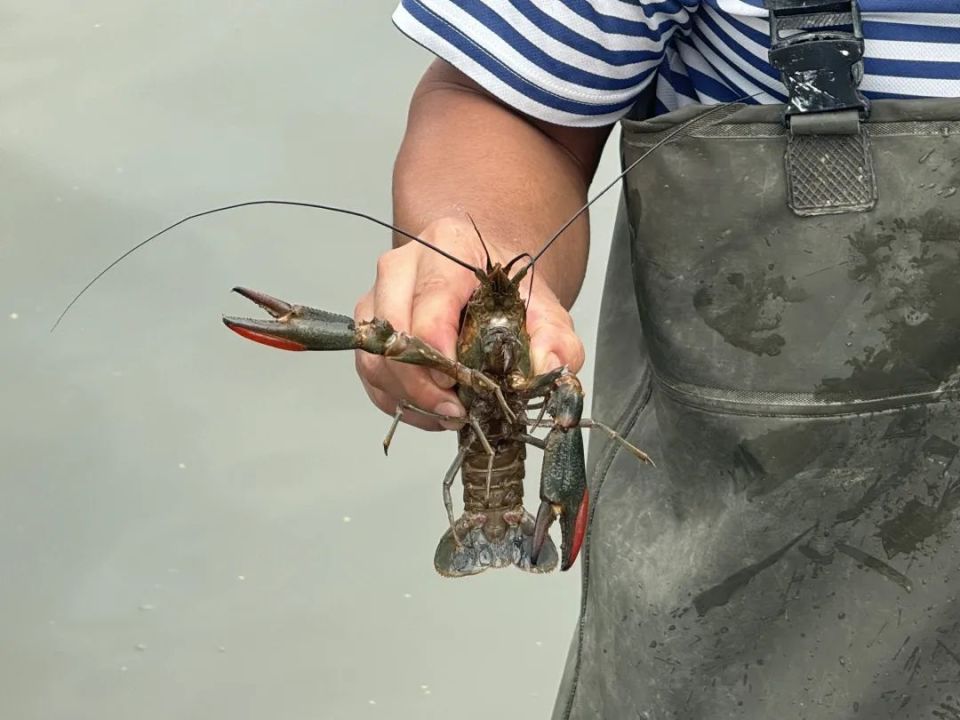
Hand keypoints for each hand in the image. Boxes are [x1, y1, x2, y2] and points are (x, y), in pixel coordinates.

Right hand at [353, 217, 584, 430]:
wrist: (487, 284)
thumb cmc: (508, 295)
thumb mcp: (546, 313)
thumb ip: (556, 340)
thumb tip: (545, 365)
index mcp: (448, 246)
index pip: (430, 302)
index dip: (440, 352)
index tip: (460, 382)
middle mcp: (403, 265)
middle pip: (394, 333)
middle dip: (423, 383)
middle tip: (457, 409)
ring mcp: (379, 295)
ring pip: (375, 358)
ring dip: (410, 398)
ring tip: (449, 413)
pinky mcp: (371, 328)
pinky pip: (370, 374)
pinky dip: (399, 401)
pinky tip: (432, 409)